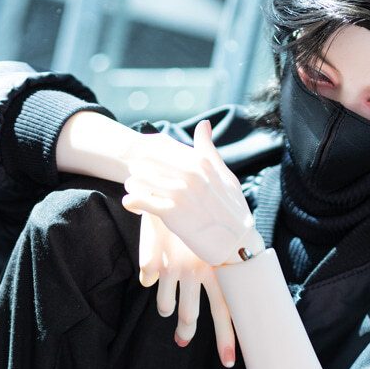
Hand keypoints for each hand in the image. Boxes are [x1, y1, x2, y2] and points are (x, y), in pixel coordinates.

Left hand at [122, 120, 261, 267]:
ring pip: (138, 177)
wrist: (237, 244)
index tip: (132, 153)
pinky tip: (134, 206)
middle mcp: (189, 173)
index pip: (160, 143)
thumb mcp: (226, 176)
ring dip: (132, 183)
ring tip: (136, 190)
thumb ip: (209, 150)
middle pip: (145, 157)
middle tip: (131, 172)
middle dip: (133, 163)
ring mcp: (180, 193)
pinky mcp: (172, 213)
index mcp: (199, 161)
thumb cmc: (232, 210)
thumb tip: (203, 124)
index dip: (140, 147)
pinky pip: (138, 200)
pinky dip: (131, 202)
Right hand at [138, 212, 235, 366]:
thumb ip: (212, 269)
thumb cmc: (195, 215)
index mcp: (217, 268)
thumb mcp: (208, 240)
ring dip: (167, 308)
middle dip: (187, 334)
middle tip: (182, 342)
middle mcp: (198, 271)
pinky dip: (152, 283)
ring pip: (167, 306)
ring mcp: (174, 268)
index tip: (229, 360)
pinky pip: (150, 285)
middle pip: (193, 315)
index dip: (227, 337)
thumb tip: (213, 296)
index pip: (226, 309)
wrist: (167, 185)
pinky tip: (155, 274)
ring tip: (168, 304)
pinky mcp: (155, 262)